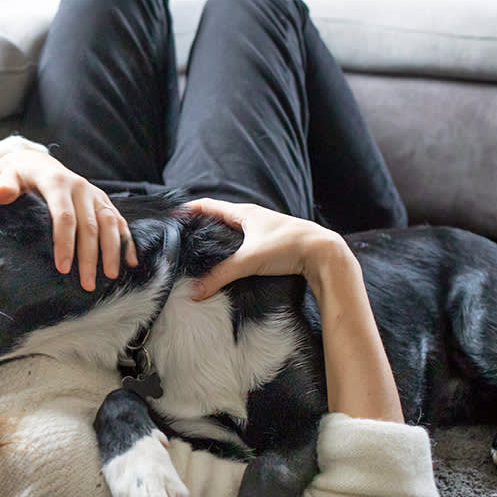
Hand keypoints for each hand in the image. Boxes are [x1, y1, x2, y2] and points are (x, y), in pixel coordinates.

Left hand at [0, 149, 137, 290]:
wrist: (40, 164)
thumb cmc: (22, 178)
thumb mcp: (8, 177)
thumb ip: (5, 185)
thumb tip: (2, 194)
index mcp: (57, 182)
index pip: (64, 216)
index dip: (64, 242)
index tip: (62, 268)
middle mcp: (80, 187)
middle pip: (89, 226)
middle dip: (89, 257)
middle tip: (86, 284)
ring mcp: (95, 194)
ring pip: (109, 223)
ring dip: (111, 251)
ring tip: (109, 276)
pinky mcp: (104, 201)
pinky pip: (119, 221)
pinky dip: (126, 241)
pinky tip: (129, 261)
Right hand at [183, 198, 343, 299]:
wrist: (324, 255)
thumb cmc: (289, 247)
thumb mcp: (250, 260)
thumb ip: (221, 275)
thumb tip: (196, 291)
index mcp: (244, 213)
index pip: (208, 205)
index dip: (189, 209)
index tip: (172, 216)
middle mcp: (253, 218)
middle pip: (219, 218)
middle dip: (200, 225)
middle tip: (182, 235)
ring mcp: (263, 231)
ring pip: (232, 232)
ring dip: (217, 239)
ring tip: (200, 251)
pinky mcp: (271, 245)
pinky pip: (244, 244)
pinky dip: (232, 250)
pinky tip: (228, 263)